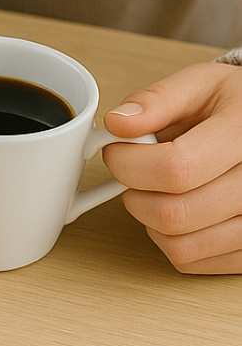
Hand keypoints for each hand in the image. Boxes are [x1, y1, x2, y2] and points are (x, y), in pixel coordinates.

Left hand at [103, 61, 241, 273]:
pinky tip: (176, 207)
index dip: (129, 163)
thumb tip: (117, 123)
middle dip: (133, 193)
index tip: (116, 150)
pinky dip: (168, 239)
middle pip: (174, 213)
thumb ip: (156, 100)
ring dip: (148, 220)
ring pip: (180, 245)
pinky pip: (192, 261)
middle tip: (133, 172)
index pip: (176, 168)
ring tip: (155, 189)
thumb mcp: (201, 85)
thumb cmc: (233, 105)